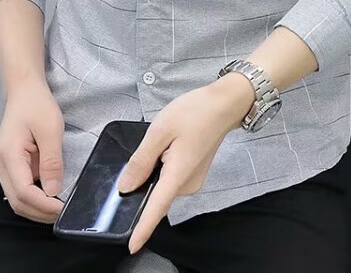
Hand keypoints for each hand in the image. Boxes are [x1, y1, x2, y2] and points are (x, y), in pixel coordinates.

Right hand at [0, 74, 65, 223]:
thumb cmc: (37, 104)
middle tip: (63, 214)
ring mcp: (1, 164)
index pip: (23, 192)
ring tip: (58, 207)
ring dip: (36, 207)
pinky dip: (33, 196)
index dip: (44, 205)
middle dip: (39, 212)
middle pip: (16, 201)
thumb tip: (53, 190)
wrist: (25, 89)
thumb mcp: (51, 129)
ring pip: (15, 197)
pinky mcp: (8, 163)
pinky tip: (49, 195)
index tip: (63, 209)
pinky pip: (18, 187)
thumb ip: (52, 161)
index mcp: (8, 154)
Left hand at [116, 73, 255, 253]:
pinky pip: (171, 176)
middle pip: (156, 192)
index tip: (131, 246)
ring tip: (166, 138)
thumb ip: (142, 159)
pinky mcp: (193, 173)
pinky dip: (164, 165)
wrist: (224, 103)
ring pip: (163, 182)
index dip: (143, 228)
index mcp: (179, 174)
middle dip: (145, 176)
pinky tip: (170, 143)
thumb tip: (126, 185)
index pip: (157, 208)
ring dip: (155, 168)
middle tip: (154, 143)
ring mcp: (193, 180)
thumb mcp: (161, 129)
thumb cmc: (195, 112)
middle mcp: (188, 184)